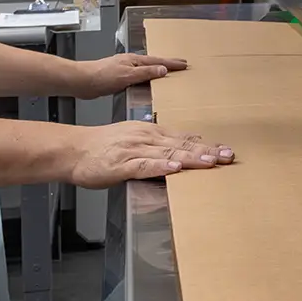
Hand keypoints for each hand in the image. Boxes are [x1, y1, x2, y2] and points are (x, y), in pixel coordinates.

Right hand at [67, 120, 233, 187]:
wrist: (73, 150)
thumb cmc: (101, 147)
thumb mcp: (133, 138)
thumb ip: (157, 143)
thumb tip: (181, 146)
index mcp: (150, 132)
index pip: (183, 138)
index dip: (206, 144)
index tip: (225, 149)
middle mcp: (146, 138)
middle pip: (181, 144)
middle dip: (207, 150)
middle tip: (228, 155)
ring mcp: (134, 151)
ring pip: (168, 154)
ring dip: (191, 157)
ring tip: (211, 161)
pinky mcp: (122, 165)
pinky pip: (145, 166)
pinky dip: (161, 167)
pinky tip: (175, 169)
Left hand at [73, 53, 188, 99]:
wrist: (82, 81)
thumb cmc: (101, 77)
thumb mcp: (127, 76)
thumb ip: (145, 73)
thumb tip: (163, 69)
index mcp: (134, 60)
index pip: (158, 61)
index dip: (172, 63)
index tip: (184, 64)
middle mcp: (130, 62)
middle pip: (154, 62)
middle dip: (168, 63)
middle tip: (181, 65)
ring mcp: (124, 68)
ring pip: (146, 68)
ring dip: (158, 69)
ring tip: (169, 72)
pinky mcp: (119, 76)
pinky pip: (139, 75)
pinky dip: (147, 76)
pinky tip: (148, 82)